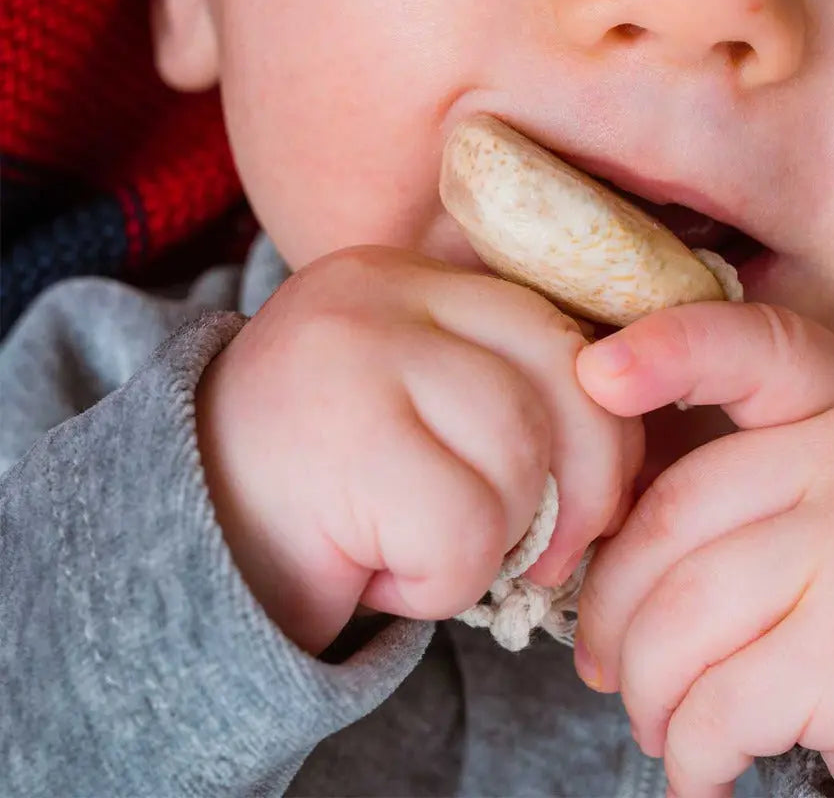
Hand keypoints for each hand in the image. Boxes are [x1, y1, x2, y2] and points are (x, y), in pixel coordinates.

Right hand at [195, 246, 641, 654]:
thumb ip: (506, 391)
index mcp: (412, 278)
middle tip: (552, 551)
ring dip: (497, 538)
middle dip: (589, 480)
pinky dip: (445, 583)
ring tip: (432, 551)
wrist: (177, 547)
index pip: (560, 324)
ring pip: (520, 452)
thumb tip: (629, 445)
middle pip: (564, 371)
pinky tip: (386, 574)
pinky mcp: (335, 438)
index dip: (602, 417)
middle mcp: (381, 292)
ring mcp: (352, 353)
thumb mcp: (421, 411)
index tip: (591, 491)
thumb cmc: (329, 489)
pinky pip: (463, 530)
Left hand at [573, 302, 833, 795]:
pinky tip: (701, 769)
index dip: (668, 351)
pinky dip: (689, 755)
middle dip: (608, 611)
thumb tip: (585, 551)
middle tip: (600, 661)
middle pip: (669, 522)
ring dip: (644, 693)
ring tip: (653, 718)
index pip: (750, 349)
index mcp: (831, 397)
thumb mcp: (802, 479)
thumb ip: (712, 480)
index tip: (596, 374)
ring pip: (679, 623)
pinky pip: (721, 710)